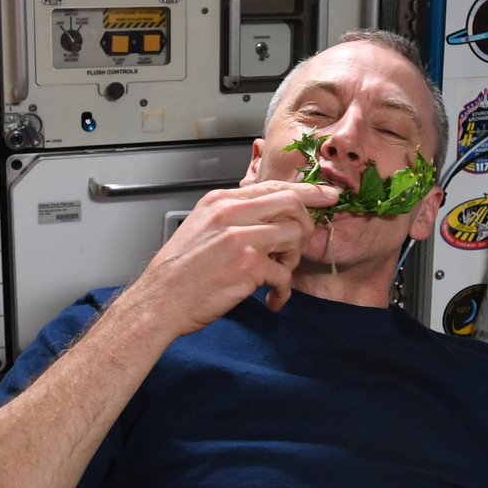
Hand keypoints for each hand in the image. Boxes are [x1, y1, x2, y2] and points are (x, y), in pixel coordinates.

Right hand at [135, 180, 338, 333]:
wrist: (159, 300)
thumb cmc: (179, 271)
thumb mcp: (201, 227)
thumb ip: (233, 216)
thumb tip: (267, 215)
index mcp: (220, 201)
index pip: (273, 186)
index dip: (307, 191)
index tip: (327, 195)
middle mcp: (231, 213)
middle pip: (291, 203)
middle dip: (305, 226)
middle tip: (299, 247)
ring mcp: (241, 238)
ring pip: (294, 235)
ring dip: (293, 259)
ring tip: (278, 275)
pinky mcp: (248, 266)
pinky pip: (285, 274)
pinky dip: (283, 291)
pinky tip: (271, 299)